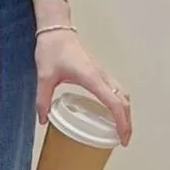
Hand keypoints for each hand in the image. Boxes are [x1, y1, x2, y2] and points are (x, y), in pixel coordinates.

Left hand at [35, 29, 131, 145]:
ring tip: (119, 128)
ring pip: (122, 93)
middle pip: (124, 100)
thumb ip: (43, 99)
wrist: (56, 29)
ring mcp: (101, 72)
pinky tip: (109, 111)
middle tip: (122, 140)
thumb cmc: (51, 49)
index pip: (114, 103)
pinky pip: (115, 88)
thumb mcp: (44, 76)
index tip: (123, 139)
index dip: (122, 123)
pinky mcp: (98, 70)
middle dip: (127, 121)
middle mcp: (101, 75)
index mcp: (91, 78)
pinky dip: (118, 102)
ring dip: (125, 111)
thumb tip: (43, 120)